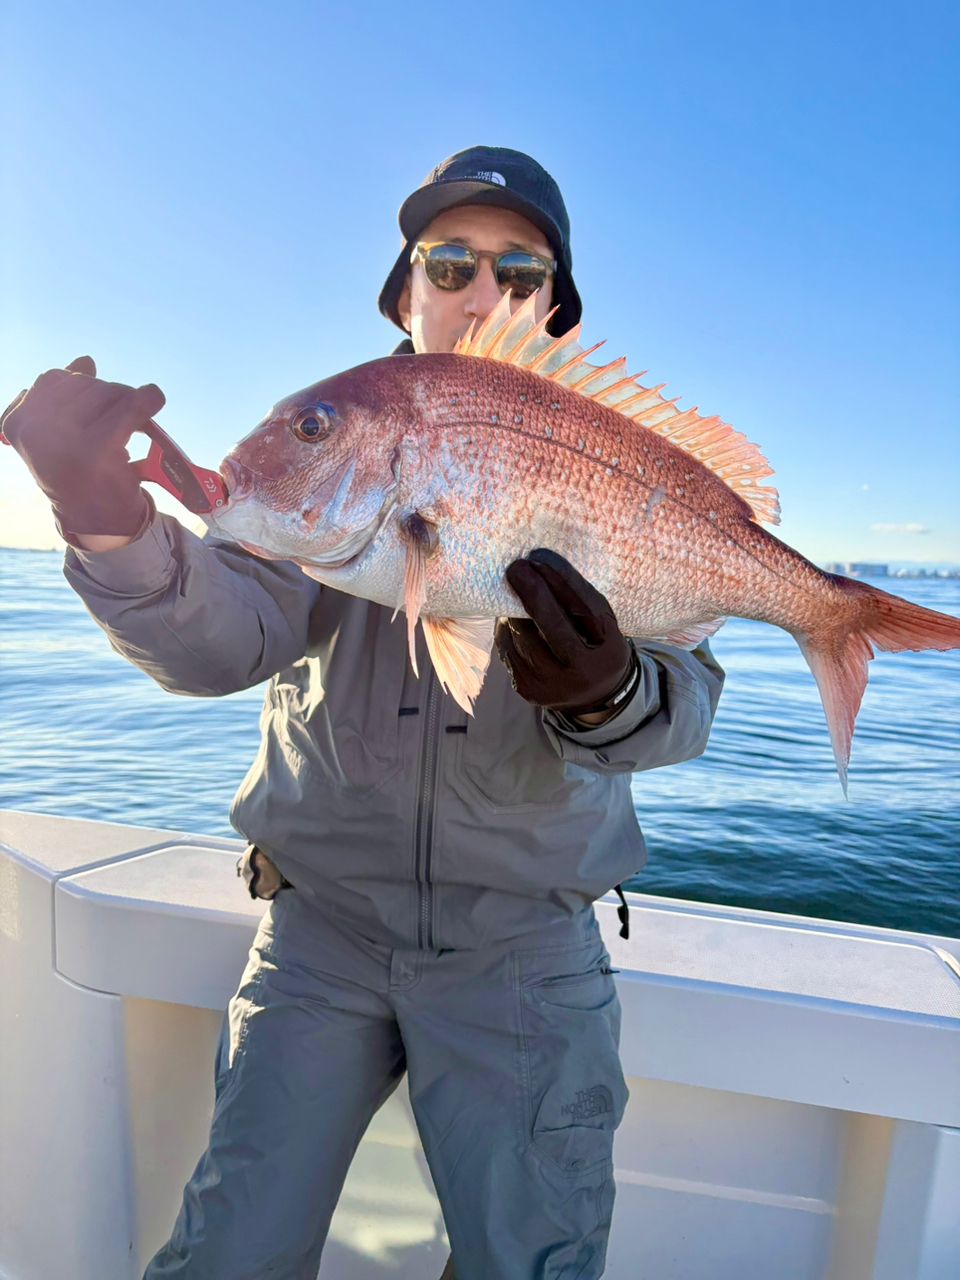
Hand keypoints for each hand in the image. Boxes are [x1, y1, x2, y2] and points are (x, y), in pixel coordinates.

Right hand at [1, 356, 164, 537]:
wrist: (96, 520)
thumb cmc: (79, 472)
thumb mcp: (62, 432)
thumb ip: (67, 396)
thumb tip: (86, 361)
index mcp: (17, 423)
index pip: (55, 380)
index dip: (83, 387)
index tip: (96, 410)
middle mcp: (33, 431)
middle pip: (84, 383)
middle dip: (108, 395)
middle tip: (122, 422)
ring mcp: (63, 440)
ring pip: (108, 391)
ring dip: (127, 402)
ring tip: (129, 429)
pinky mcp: (97, 449)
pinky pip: (129, 407)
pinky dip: (147, 400)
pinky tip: (154, 401)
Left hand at [494, 548, 634, 716]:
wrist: (594, 695)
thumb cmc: (598, 646)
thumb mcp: (606, 626)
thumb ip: (583, 602)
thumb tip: (544, 566)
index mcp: (607, 652)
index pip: (584, 609)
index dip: (561, 581)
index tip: (541, 558)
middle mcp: (581, 673)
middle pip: (552, 626)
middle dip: (532, 593)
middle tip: (517, 567)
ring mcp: (552, 686)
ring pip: (524, 638)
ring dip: (515, 610)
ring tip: (514, 591)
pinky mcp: (528, 690)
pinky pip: (509, 650)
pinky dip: (507, 630)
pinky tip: (511, 619)